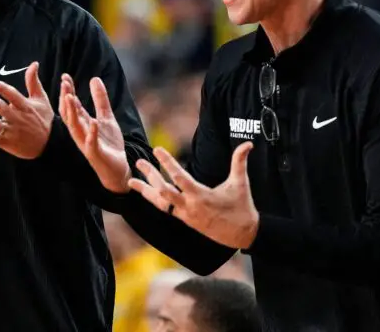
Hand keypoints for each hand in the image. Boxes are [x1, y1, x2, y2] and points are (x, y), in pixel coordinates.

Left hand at [0, 62, 53, 158]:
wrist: (49, 144)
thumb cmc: (44, 119)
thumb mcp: (41, 99)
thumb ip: (33, 81)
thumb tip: (34, 63)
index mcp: (25, 107)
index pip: (14, 97)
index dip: (5, 91)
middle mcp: (17, 118)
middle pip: (1, 109)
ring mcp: (11, 131)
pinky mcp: (6, 142)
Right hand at [59, 74, 130, 192]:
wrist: (118, 168)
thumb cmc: (109, 143)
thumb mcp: (106, 117)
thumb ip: (100, 100)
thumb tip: (94, 78)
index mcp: (81, 124)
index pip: (71, 106)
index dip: (68, 91)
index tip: (65, 77)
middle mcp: (80, 132)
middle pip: (69, 114)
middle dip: (66, 99)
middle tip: (64, 83)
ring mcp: (86, 143)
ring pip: (75, 127)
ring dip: (72, 113)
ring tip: (71, 98)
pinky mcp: (95, 154)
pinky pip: (91, 143)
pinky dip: (92, 133)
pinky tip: (94, 122)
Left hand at [127, 142, 258, 248]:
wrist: (243, 235)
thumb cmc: (242, 207)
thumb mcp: (241, 183)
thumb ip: (240, 162)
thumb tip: (248, 144)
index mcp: (201, 196)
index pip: (179, 177)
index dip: (167, 163)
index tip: (157, 149)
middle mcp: (190, 206)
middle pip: (163, 190)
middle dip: (150, 175)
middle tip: (139, 161)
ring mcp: (186, 215)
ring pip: (160, 203)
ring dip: (146, 191)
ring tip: (131, 182)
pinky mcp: (185, 220)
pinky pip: (165, 209)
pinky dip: (154, 200)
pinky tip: (146, 192)